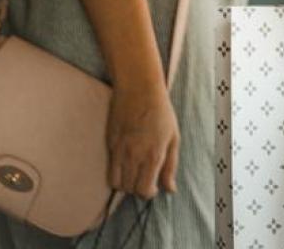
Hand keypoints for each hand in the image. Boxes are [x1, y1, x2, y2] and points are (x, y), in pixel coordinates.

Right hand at [106, 80, 178, 198]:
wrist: (139, 89)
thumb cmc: (161, 113)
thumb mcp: (174, 138)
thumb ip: (170, 166)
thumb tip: (170, 189)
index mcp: (153, 155)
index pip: (143, 190)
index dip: (149, 193)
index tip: (153, 187)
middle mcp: (134, 156)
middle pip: (129, 189)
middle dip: (137, 189)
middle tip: (145, 179)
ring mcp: (119, 150)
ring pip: (116, 183)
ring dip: (126, 184)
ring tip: (135, 174)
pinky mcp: (109, 143)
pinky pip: (109, 169)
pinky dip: (116, 174)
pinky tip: (126, 164)